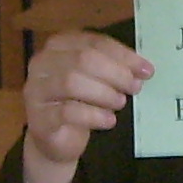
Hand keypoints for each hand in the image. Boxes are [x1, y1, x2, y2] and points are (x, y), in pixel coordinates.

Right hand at [23, 30, 151, 182]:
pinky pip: (67, 112)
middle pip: (82, 59)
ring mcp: (37, 90)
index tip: (146, 70)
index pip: (94, 42)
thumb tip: (142, 69)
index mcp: (59, 46)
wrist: (55, 140)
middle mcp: (42, 63)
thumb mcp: (96, 80)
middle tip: (134, 87)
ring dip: (104, 93)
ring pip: (72, 82)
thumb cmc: (78, 103)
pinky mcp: (39, 118)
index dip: (123, 55)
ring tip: (120, 103)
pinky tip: (108, 120)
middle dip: (115, 73)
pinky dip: (94, 115)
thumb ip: (114, 68)